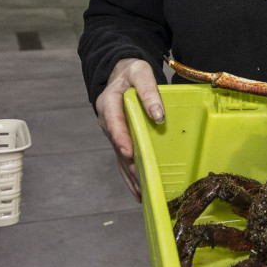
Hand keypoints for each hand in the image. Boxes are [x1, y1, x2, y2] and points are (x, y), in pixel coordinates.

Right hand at [95, 58, 165, 201]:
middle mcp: (107, 121)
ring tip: (143, 194)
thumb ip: (149, 91)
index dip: (121, 138)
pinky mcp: (120, 140)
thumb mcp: (141, 73)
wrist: (122, 73)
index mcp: (109, 104)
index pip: (113, 122)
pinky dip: (131, 176)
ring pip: (120, 158)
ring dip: (131, 176)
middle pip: (118, 146)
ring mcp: (113, 133)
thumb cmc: (132, 72)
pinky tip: (140, 191)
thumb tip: (158, 116)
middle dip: (129, 166)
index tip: (129, 152)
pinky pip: (124, 160)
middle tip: (142, 183)